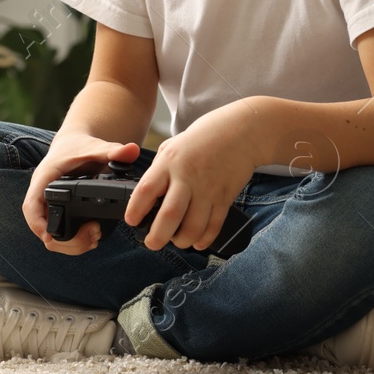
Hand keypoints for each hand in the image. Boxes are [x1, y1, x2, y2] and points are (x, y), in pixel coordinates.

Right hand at [22, 134, 142, 254]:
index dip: (37, 224)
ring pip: (51, 235)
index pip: (32, 205)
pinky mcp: (57, 211)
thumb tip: (132, 150)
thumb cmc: (79, 147)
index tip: (49, 237)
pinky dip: (74, 241)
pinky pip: (60, 232)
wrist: (74, 145)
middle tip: (92, 234)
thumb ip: (114, 151)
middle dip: (65, 239)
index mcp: (44, 179)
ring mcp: (49, 205)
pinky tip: (91, 238)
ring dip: (71, 243)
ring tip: (94, 237)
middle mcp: (42, 194)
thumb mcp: (96, 148)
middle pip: (42, 227)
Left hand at [124, 122, 256, 250]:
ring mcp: (208, 189)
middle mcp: (187, 177)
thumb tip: (148, 196)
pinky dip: (205, 239)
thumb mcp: (173, 145)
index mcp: (169, 162)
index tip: (132, 221)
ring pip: (193, 226)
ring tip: (177, 240)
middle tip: (152, 243)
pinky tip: (197, 241)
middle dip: (157, 237)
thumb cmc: (204, 137)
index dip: (135, 210)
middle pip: (169, 215)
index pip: (146, 190)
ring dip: (182, 241)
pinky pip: (214, 225)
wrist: (241, 131)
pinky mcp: (225, 197)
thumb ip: (159, 169)